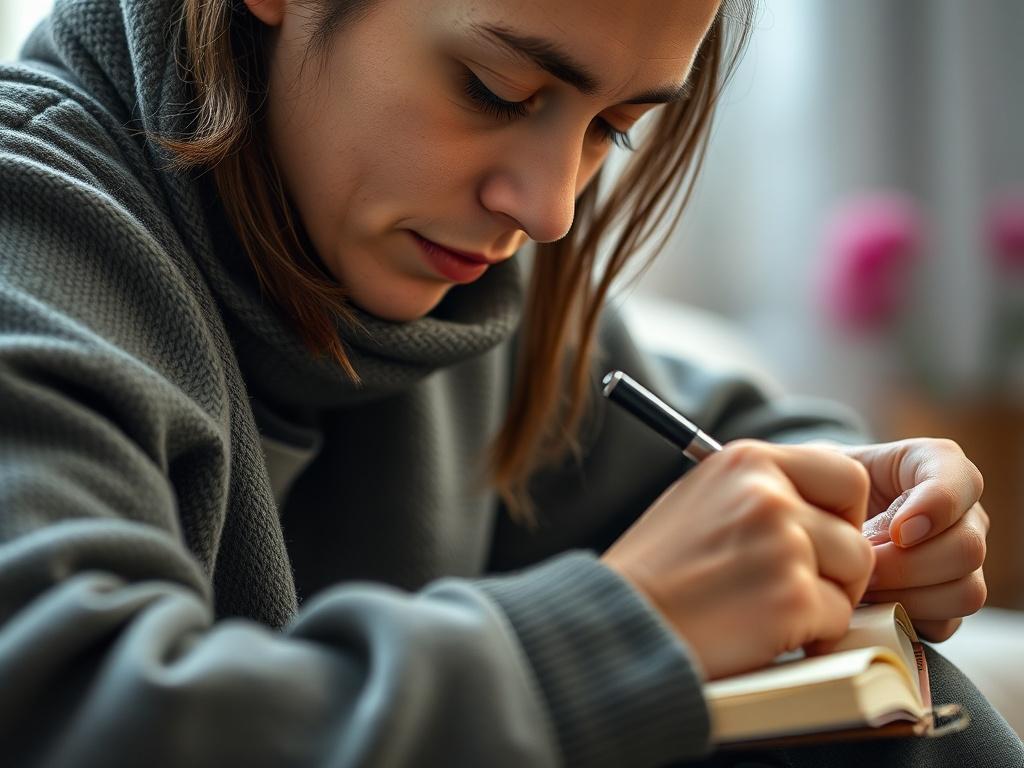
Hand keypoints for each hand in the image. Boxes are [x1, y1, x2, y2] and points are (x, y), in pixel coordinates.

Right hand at [602, 440, 874, 679]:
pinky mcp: (791, 596)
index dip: (842, 513)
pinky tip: (764, 633)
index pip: (844, 473)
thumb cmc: (656, 571)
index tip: (821, 539)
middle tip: (805, 586)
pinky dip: (809, 635)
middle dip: (841, 564)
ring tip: (772, 611)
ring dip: (825, 600)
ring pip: (852, 573)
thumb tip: (817, 504)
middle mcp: (769, 493)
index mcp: (746, 461)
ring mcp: (783, 543)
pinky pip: (836, 618)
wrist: (620, 622)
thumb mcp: (701, 500)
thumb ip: (757, 492)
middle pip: (855, 528)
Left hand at [833, 439, 987, 641]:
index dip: (936, 508)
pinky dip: (905, 619)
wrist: (811, 522)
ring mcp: (961, 562)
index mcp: (934, 465)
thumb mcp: (819, 470)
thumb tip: (861, 538)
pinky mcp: (948, 602)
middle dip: (907, 565)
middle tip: (861, 568)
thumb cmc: (818, 488)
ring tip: (861, 586)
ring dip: (906, 595)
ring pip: (965, 592)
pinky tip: (870, 605)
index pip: (962, 480)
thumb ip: (837, 481)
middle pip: (967, 548)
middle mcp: (961, 514)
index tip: (895, 531)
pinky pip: (947, 624)